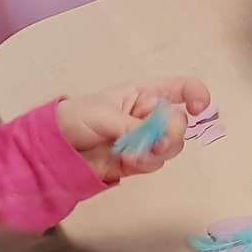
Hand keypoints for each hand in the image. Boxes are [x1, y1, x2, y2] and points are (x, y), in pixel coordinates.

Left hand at [55, 77, 210, 182]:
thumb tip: (158, 140)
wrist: (52, 150)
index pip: (182, 88)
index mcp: (144, 95)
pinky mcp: (138, 161)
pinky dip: (146, 163)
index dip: (197, 95)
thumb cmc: (75, 118)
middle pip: (180, 123)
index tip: (199, 108)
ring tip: (134, 154)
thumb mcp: (103, 114)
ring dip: (158, 151)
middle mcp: (150, 116)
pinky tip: (128, 161)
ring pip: (172, 146)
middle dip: (172, 134)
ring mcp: (146, 140)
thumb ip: (133, 126)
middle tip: (156, 143)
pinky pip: (155, 163)